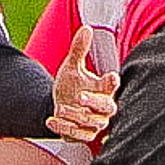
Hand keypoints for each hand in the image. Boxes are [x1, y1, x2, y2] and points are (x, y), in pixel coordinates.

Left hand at [47, 26, 117, 144]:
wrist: (58, 106)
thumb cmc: (71, 86)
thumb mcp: (72, 67)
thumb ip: (79, 50)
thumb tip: (86, 29)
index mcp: (104, 89)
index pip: (113, 85)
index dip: (112, 82)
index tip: (110, 76)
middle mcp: (103, 107)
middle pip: (107, 108)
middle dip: (94, 103)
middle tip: (80, 96)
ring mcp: (94, 123)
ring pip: (92, 123)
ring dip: (76, 116)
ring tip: (60, 108)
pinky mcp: (83, 134)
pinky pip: (77, 135)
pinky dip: (63, 128)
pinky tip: (51, 120)